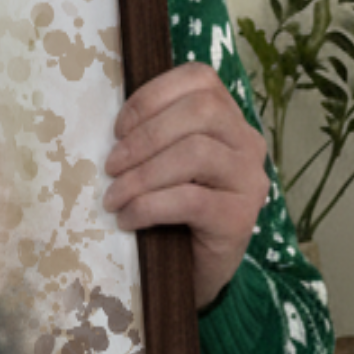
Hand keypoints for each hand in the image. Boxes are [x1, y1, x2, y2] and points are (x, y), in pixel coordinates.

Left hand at [105, 63, 269, 309]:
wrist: (194, 273)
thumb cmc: (170, 213)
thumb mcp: (162, 165)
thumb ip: (152, 137)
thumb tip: (105, 126)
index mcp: (228, 119)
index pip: (200, 79)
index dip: (152, 96)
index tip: (117, 128)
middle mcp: (247, 143)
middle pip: (202, 111)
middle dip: (145, 135)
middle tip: (110, 166)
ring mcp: (248, 180)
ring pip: (196, 153)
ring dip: (142, 174)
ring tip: (114, 197)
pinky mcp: (239, 218)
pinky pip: (190, 200)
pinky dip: (148, 206)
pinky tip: (127, 219)